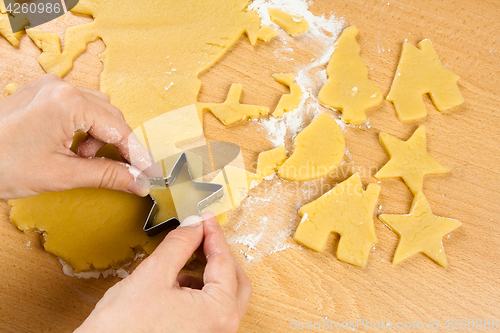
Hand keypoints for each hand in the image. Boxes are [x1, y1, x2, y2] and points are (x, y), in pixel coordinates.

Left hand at [0, 74, 159, 199]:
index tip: (150, 172)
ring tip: (86, 159)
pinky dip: (85, 128)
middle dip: (118, 145)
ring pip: (97, 109)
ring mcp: (50, 88)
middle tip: (124, 171)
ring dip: (101, 135)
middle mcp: (61, 88)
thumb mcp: (61, 175)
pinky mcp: (43, 94)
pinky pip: (79, 106)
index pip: (119, 128)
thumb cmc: (1, 165)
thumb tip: (137, 182)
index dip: (137, 154)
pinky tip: (74, 147)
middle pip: (111, 115)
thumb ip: (107, 175)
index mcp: (68, 103)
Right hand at [75, 212, 252, 332]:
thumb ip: (179, 244)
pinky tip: (180, 282)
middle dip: (218, 254)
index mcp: (219, 312)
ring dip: (210, 273)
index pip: (225, 262)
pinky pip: (211, 310)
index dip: (213, 235)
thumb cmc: (124, 328)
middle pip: (235, 280)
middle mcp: (222, 328)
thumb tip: (194, 226)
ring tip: (188, 256)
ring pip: (224, 296)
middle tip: (202, 234)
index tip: (206, 219)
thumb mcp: (154, 274)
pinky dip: (202, 291)